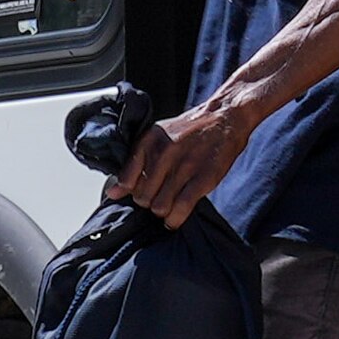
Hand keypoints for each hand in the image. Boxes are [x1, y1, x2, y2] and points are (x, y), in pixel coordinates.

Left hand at [108, 86, 265, 225]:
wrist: (224, 118)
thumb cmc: (190, 130)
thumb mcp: (157, 137)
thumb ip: (134, 164)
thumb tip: (113, 193)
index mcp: (150, 141)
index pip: (127, 180)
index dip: (131, 192)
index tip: (140, 192)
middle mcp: (165, 153)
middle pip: (142, 198)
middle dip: (149, 202)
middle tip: (160, 197)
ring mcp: (184, 166)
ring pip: (160, 207)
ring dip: (163, 212)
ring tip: (170, 205)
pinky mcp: (203, 178)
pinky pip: (181, 208)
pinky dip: (175, 220)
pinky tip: (175, 219)